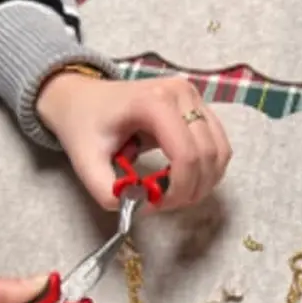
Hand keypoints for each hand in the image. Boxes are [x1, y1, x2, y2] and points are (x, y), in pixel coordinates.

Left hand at [36, 72, 231, 210]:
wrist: (81, 99)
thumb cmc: (84, 125)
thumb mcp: (85, 161)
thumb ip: (108, 191)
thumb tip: (137, 208)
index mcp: (153, 102)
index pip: (186, 155)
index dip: (178, 189)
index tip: (155, 205)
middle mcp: (181, 93)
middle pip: (208, 155)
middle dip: (191, 189)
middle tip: (164, 203)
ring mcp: (194, 97)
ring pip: (220, 151)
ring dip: (204, 181)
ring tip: (174, 193)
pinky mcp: (200, 106)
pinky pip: (218, 145)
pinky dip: (208, 169)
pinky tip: (183, 178)